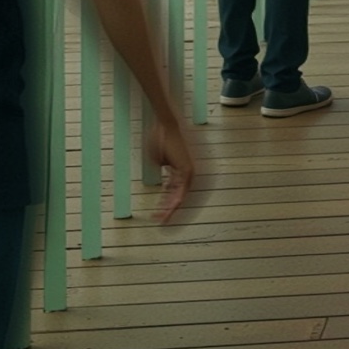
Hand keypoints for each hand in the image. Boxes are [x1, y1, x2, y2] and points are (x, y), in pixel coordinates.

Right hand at [139, 106, 199, 223]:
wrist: (166, 125)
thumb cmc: (161, 136)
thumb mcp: (158, 157)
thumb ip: (162, 167)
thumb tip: (163, 174)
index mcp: (182, 170)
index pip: (175, 192)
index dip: (167, 203)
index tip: (160, 214)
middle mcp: (189, 173)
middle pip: (179, 197)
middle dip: (170, 211)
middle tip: (164, 223)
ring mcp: (190, 173)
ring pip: (180, 197)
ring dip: (171, 210)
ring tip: (163, 221)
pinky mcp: (187, 171)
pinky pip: (181, 191)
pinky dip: (173, 203)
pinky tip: (167, 212)